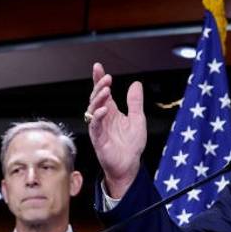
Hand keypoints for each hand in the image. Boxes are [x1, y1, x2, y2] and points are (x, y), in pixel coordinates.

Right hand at [87, 62, 146, 198]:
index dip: (98, 79)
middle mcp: (102, 117)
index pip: (102, 92)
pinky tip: (105, 110)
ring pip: (92, 109)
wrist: (129, 165)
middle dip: (99, 86)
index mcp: (111, 111)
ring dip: (99, 98)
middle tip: (107, 78)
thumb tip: (135, 84)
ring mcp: (98, 127)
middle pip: (96, 97)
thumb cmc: (131, 145)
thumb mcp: (138, 119)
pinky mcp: (97, 138)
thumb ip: (135, 102)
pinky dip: (99, 116)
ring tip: (107, 90)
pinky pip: (95, 125)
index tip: (98, 66)